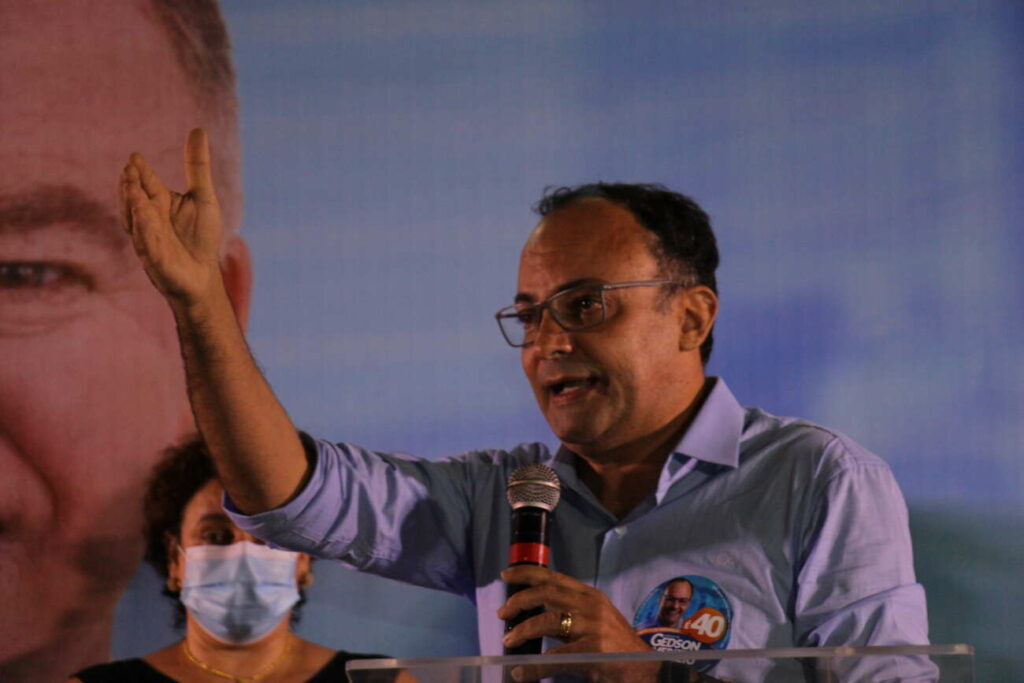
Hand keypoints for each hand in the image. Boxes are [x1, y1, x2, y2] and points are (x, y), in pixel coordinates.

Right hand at [120, 128, 224, 306]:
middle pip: (136, 198)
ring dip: (133, 205)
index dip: (141, 171)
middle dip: (132, 184)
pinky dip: (145, 232)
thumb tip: (198, 129)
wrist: (203, 276)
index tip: (135, 157)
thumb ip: (197, 166)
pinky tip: (145, 218)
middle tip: (129, 168)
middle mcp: (149, 218)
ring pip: (137, 220)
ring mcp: (149, 239)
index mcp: (158, 202)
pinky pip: (148, 244)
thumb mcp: (203, 197)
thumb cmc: (201, 237)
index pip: (147, 182)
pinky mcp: (156, 260)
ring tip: (132, 189)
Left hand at [498, 565, 650, 653]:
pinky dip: (535, 665)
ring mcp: (594, 627)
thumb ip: (568, 613)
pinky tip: (522, 671)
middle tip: (503, 612)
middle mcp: (592, 606)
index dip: (527, 573)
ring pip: (548, 620)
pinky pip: (556, 657)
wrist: (646, 668)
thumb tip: (533, 612)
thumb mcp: (594, 620)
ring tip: (509, 641)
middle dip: (520, 600)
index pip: (554, 577)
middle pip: (548, 593)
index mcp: (590, 595)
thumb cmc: (615, 646)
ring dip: (523, 630)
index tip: (506, 574)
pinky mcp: (594, 651)